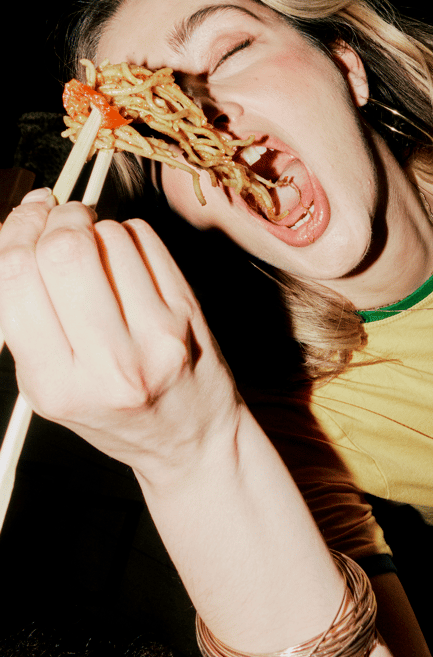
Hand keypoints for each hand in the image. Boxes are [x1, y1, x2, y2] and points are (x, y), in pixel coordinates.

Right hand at [0, 191, 240, 482]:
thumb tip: (19, 230)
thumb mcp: (51, 387)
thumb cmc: (114, 412)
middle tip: (57, 217)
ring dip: (93, 227)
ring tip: (95, 249)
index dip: (14, 234)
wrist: (191, 440)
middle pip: (63, 250)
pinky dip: (126, 233)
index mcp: (57, 386)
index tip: (23, 219)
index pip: (16, 281)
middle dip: (54, 219)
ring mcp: (155, 336)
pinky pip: (145, 239)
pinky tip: (124, 256)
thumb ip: (26, 322)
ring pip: (109, 237)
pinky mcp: (188, 313)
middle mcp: (109, 364)